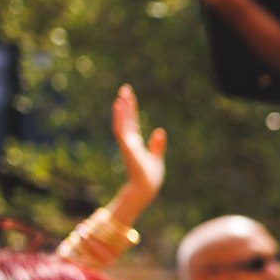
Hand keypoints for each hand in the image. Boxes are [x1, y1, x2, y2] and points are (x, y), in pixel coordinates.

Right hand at [111, 85, 166, 205]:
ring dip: (121, 110)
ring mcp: (127, 145)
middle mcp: (129, 142)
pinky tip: (120, 108)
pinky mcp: (127, 148)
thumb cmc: (150, 177)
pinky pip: (121, 131)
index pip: (132, 122)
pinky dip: (120, 119)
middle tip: (125, 89)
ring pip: (122, 123)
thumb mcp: (156, 158)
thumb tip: (159, 131)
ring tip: (122, 96)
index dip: (130, 110)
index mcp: (135, 143)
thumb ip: (157, 145)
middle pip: (126, 120)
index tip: (129, 97)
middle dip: (125, 105)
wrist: (146, 189)